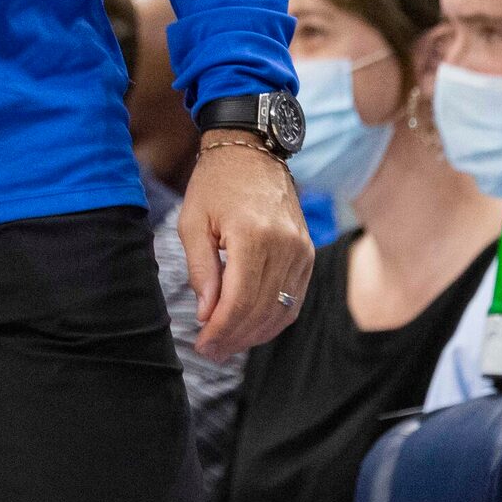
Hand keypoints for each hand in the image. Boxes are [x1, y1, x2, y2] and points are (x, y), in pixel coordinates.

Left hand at [180, 132, 313, 360]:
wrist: (252, 151)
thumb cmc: (215, 184)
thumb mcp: (193, 222)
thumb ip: (201, 270)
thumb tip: (206, 314)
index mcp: (254, 237)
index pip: (240, 300)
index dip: (221, 329)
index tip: (202, 345)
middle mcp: (285, 246)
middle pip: (263, 310)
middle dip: (235, 337)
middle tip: (211, 351)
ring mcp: (302, 251)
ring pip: (283, 310)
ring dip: (255, 333)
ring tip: (227, 344)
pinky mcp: (308, 253)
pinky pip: (295, 298)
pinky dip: (274, 318)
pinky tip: (251, 327)